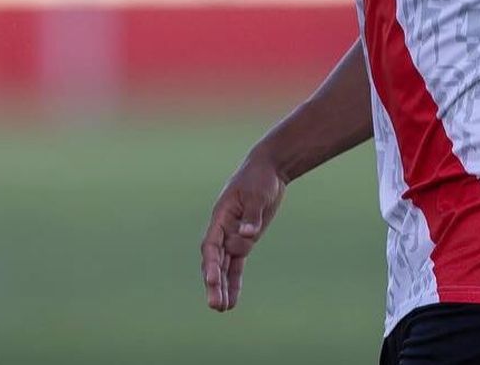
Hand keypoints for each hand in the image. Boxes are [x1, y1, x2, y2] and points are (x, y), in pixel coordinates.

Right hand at [200, 154, 285, 311]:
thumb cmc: (259, 179)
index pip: (211, 245)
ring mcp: (233, 237)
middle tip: (215, 305)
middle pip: (214, 261)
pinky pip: (237, 266)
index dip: (211, 264)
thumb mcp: (258, 194)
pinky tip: (232, 301)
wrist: (268, 171)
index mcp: (220, 217)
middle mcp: (223, 231)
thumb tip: (248, 234)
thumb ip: (252, 216)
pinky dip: (234, 282)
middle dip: (214, 283)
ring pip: (224, 268)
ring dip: (222, 288)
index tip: (213, 279)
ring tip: (221, 309)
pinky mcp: (245, 242)